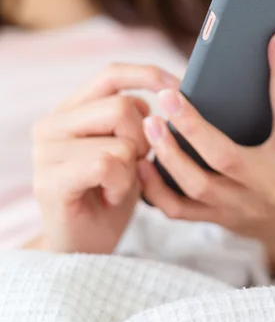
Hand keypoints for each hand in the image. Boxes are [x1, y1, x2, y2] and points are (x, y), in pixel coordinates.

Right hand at [31, 64, 179, 253]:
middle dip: (144, 139)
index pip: (112, 74)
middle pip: (123, 107)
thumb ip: (135, 119)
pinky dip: (120, 183)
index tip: (181, 86)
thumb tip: (168, 91)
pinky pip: (106, 164)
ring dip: (132, 168)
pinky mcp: (49, 180)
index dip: (149, 76)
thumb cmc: (110, 195)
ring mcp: (46, 152)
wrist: (83, 246)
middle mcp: (52, 124)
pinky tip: (111, 196)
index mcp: (70, 110)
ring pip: (119, 140)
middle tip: (134, 166)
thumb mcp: (127, 149)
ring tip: (117, 185)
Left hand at [139, 32, 274, 281]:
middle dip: (193, 125)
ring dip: (169, 155)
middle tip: (167, 94)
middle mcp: (268, 182)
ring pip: (197, 185)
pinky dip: (156, 189)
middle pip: (226, 156)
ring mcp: (240, 204)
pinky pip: (180, 211)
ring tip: (150, 123)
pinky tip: (144, 162)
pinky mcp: (218, 218)